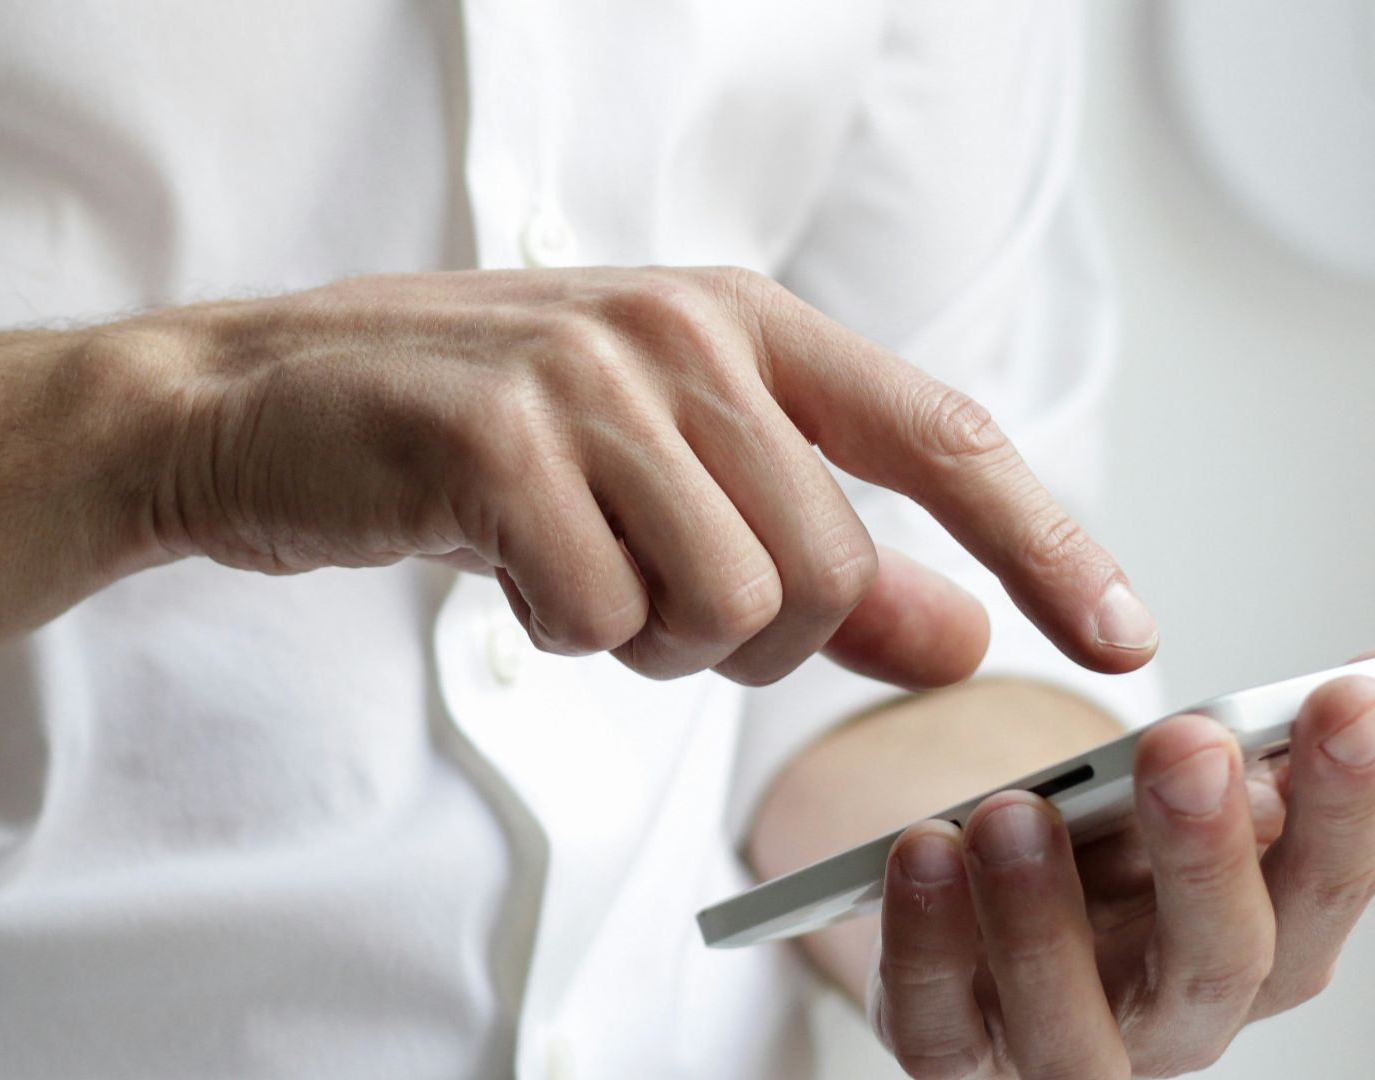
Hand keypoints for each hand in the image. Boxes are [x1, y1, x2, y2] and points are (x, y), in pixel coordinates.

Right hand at [138, 267, 1154, 686]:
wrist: (258, 405)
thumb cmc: (467, 440)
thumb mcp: (659, 480)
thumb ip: (818, 554)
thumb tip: (961, 637)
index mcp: (740, 320)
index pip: (940, 437)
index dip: (1045, 542)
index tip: (1120, 636)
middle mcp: (681, 331)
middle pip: (827, 571)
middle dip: (750, 639)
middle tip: (645, 599)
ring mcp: (587, 377)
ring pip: (726, 606)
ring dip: (647, 639)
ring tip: (569, 572)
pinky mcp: (495, 441)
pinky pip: (600, 617)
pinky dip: (559, 633)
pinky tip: (502, 567)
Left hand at [871, 670, 1374, 1077]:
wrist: (972, 911)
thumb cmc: (1094, 853)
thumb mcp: (1164, 797)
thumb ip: (1238, 754)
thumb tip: (1353, 673)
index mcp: (1262, 941)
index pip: (1325, 882)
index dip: (1347, 802)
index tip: (1343, 698)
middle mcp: (1180, 1016)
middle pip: (1222, 961)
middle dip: (1209, 851)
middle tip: (1189, 745)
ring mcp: (1066, 1049)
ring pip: (1074, 1024)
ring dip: (1045, 916)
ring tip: (1013, 810)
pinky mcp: (956, 1055)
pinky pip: (937, 1024)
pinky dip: (926, 943)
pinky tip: (922, 852)